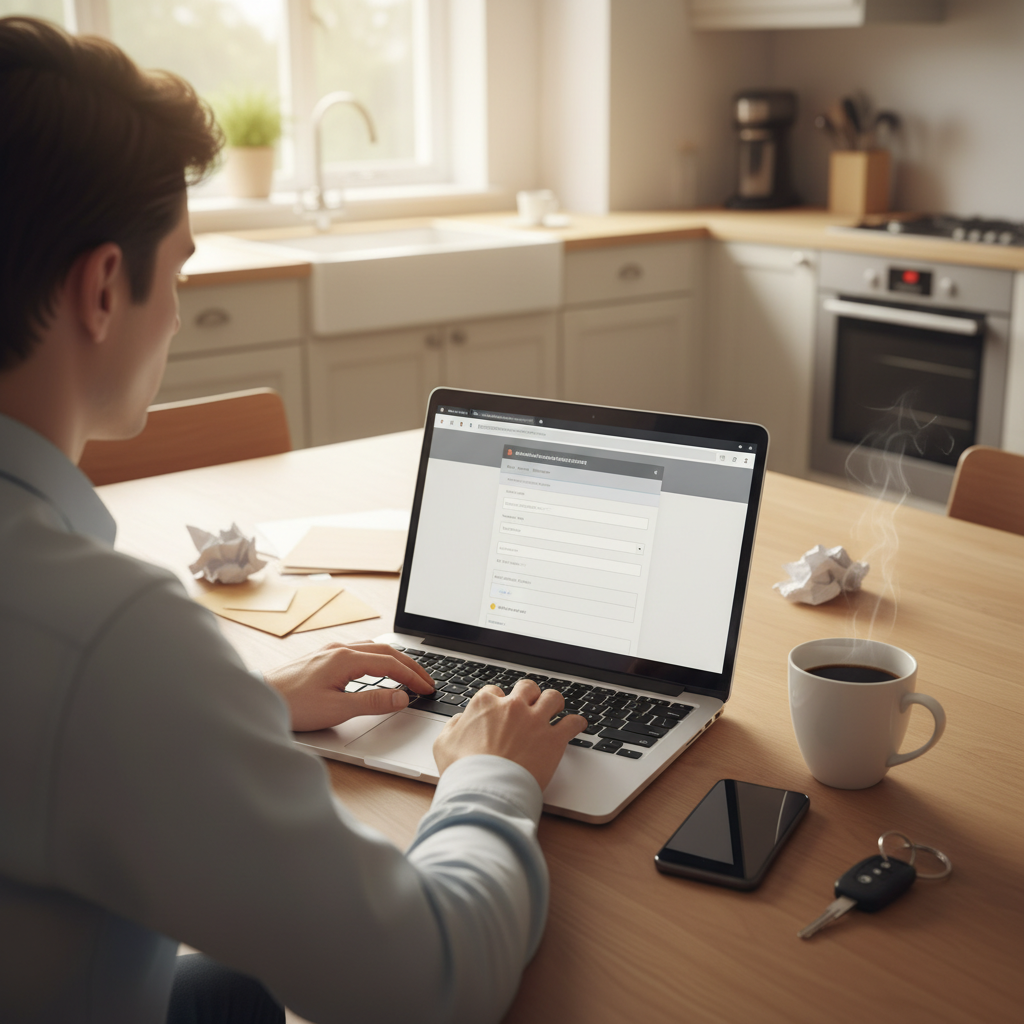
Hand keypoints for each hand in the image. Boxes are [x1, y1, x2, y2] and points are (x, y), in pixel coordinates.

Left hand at [265, 642, 434, 731]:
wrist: (259, 698)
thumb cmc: (293, 705)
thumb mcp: (337, 709)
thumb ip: (372, 702)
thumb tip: (401, 697)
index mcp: (346, 658)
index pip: (391, 664)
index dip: (412, 677)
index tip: (427, 688)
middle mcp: (340, 649)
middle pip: (386, 651)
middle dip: (410, 665)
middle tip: (426, 681)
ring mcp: (330, 651)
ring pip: (373, 649)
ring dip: (395, 660)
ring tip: (409, 673)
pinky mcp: (323, 658)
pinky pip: (360, 651)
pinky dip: (378, 659)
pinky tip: (378, 668)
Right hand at [433, 678, 586, 790]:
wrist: (486, 790)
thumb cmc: (463, 770)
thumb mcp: (443, 744)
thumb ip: (453, 726)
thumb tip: (461, 720)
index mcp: (485, 704)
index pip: (494, 692)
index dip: (497, 701)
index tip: (500, 711)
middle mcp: (512, 707)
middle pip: (527, 687)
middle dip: (529, 694)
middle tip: (530, 705)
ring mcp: (535, 721)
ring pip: (553, 698)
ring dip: (554, 703)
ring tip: (555, 709)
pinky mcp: (553, 739)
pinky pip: (572, 723)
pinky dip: (576, 723)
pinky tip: (577, 725)